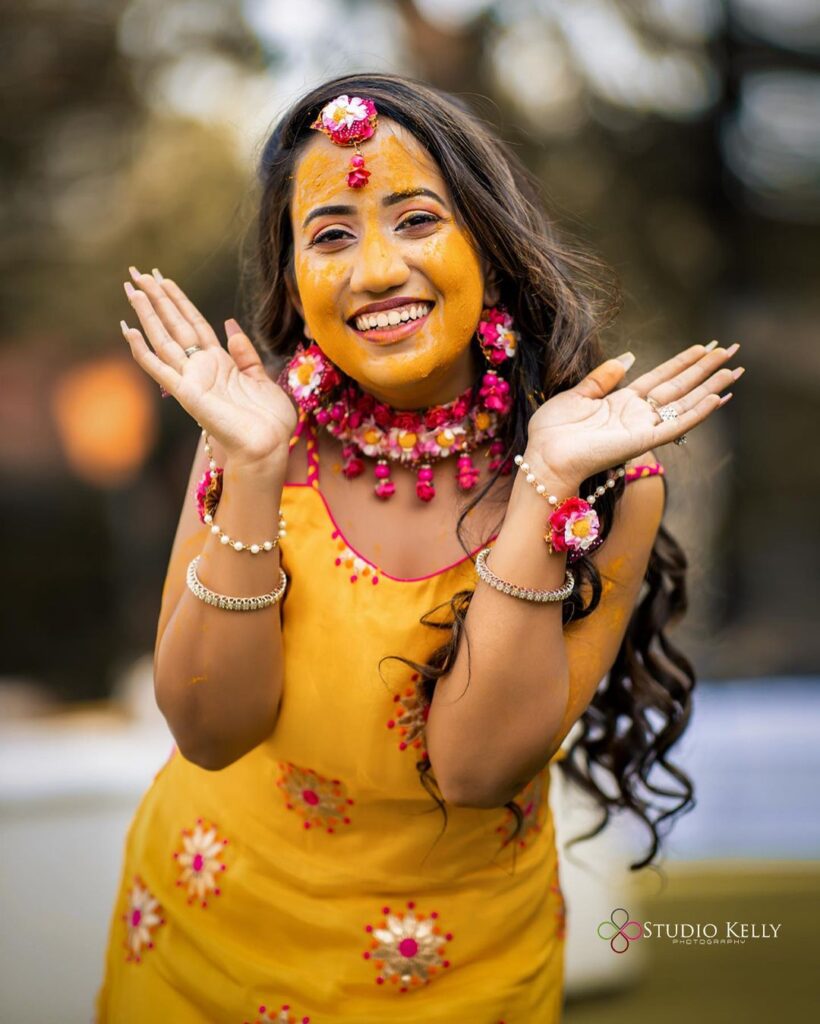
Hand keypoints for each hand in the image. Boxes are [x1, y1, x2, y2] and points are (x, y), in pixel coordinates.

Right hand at [120, 267, 296, 468]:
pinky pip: (159, 368)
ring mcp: (191, 380)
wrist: (269, 447)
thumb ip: (245, 353)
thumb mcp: (261, 378)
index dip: (178, 300)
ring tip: (131, 289)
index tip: (163, 278)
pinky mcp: (186, 393)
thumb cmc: (268, 421)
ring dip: (146, 314)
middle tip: (136, 272)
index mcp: (219, 363)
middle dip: (156, 298)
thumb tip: (230, 324)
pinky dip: (142, 350)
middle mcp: (201, 368)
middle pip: (174, 324)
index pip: (194, 323)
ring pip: (163, 339)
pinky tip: (128, 330)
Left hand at [526, 342, 743, 482]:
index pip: (660, 378)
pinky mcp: (642, 441)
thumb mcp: (577, 395)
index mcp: (620, 403)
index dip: (683, 362)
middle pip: (679, 387)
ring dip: (710, 387)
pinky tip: (717, 398)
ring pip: (685, 404)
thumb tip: (630, 356)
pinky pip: (676, 425)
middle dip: (705, 369)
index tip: (705, 346)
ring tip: (734, 370)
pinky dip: (698, 412)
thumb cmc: (553, 431)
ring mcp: (642, 428)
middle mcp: (636, 415)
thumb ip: (603, 377)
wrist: (544, 457)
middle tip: (732, 351)